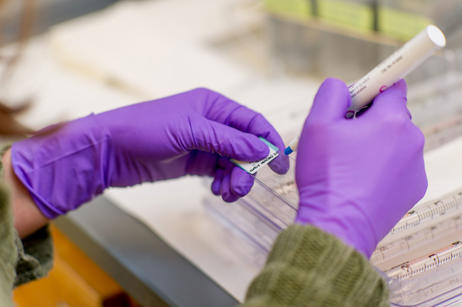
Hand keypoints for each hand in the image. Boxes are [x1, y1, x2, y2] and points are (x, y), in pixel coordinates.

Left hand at [11, 88, 288, 217]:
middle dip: (248, 168)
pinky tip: (219, 192)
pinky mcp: (194, 163)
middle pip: (246, 146)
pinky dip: (224, 184)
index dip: (270, 141)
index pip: (252, 122)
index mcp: (214, 106)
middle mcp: (213, 123)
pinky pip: (220, 173)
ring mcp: (204, 144)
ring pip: (234, 163)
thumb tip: (263, 149)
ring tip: (227, 193)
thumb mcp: (190, 130)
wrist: (110, 151)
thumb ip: (228, 140)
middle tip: (241, 187)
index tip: (280, 165)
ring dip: (237, 179)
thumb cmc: (146, 129)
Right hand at [294, 78, 426, 257]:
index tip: (355, 100)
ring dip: (375, 144)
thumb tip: (344, 85)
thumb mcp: (316, 124)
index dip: (369, 89)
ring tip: (349, 165)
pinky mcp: (414, 189)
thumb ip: (331, 92)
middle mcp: (412, 141)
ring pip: (394, 142)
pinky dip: (382, 167)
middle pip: (392, 116)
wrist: (337, 225)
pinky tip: (360, 181)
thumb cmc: (326, 176)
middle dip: (369, 120)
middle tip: (342, 137)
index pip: (392, 86)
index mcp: (391, 120)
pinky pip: (398, 166)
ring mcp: (416, 167)